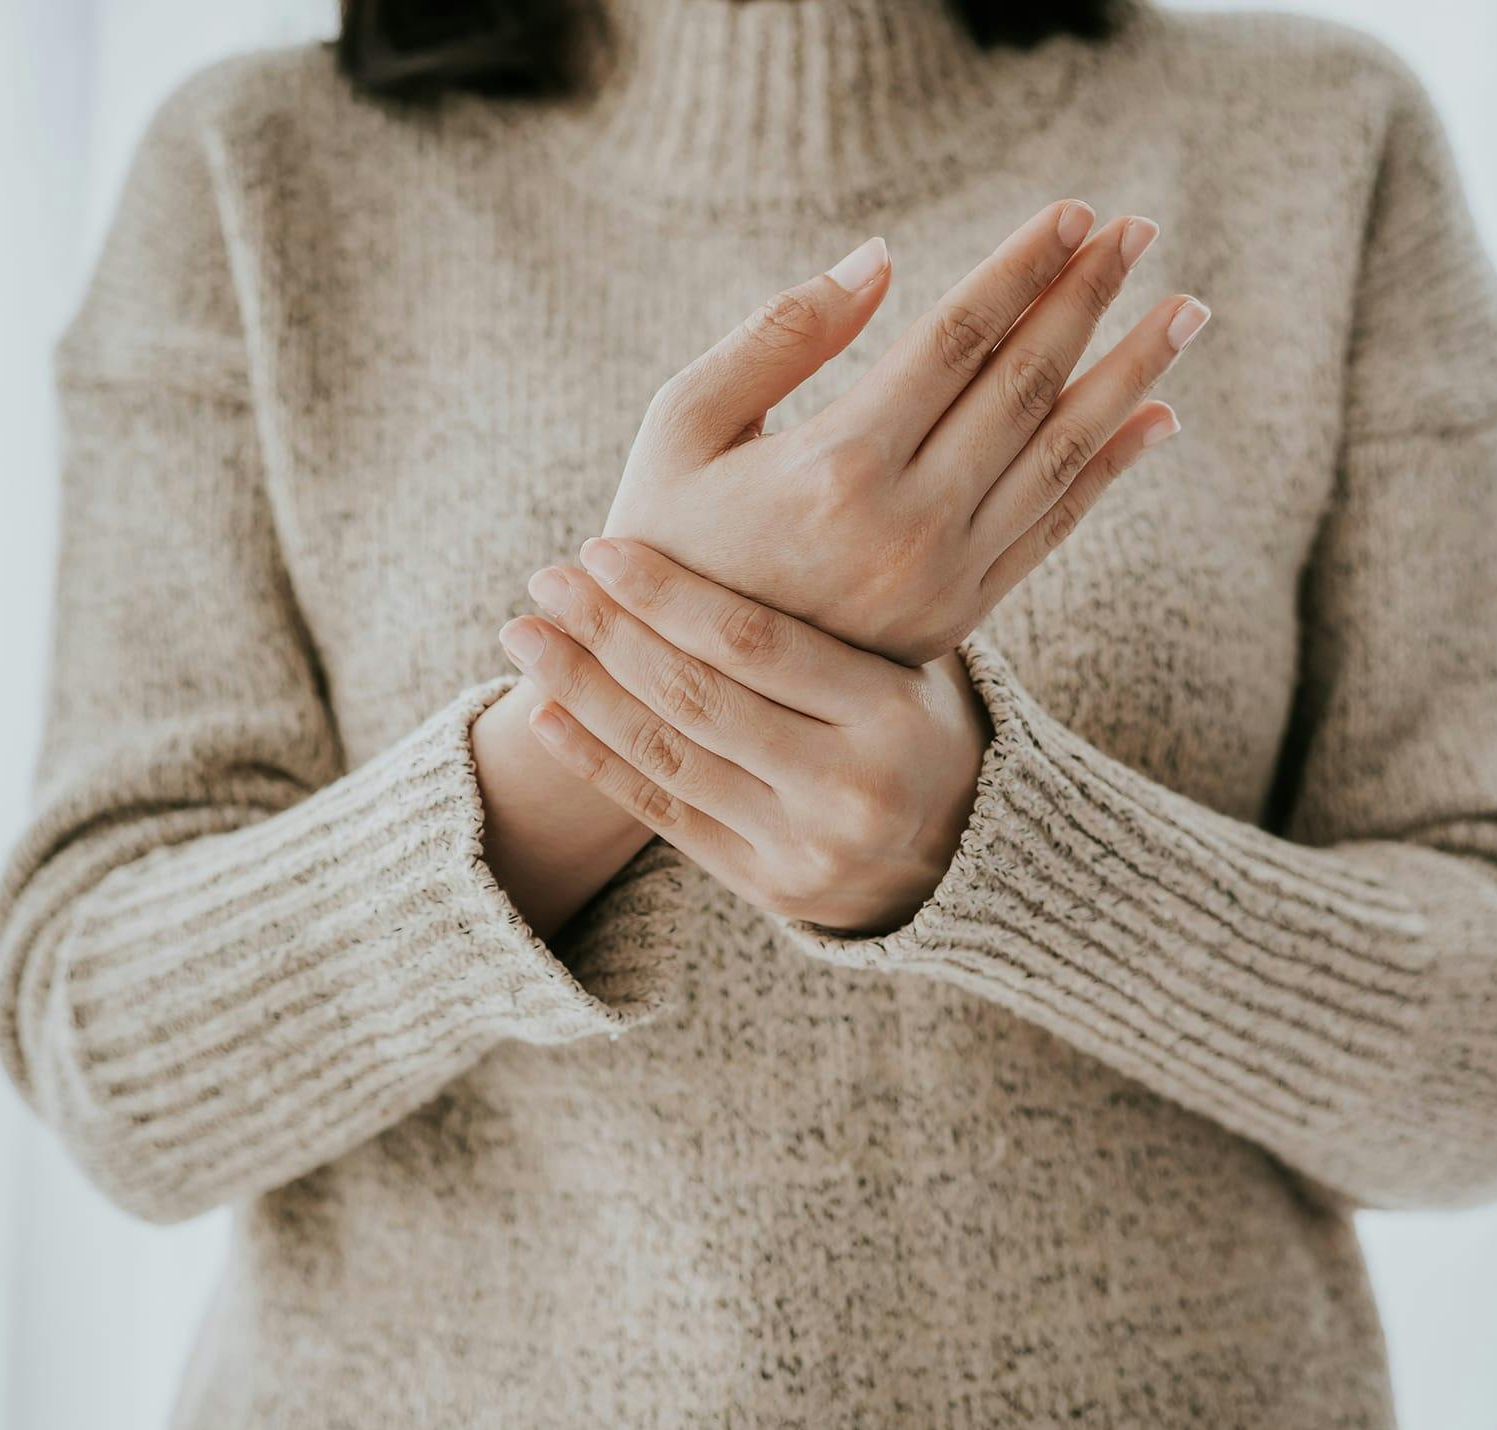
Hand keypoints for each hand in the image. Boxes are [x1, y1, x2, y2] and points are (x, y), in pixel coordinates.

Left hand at [497, 539, 989, 934]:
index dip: (667, 594)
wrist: (971, 855)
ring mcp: (806, 846)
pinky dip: (596, 764)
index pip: (756, 643)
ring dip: (583, 691)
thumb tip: (745, 474)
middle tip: (545, 577)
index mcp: (891, 713)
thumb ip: (835, 601)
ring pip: (669, 758)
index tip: (602, 547)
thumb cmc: (918, 719)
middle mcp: (850, 788)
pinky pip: (665, 818)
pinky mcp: (770, 888)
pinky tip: (545, 716)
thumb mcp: (910, 656)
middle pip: (699, 698)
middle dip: (609, 632)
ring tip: (525, 635)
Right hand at [602, 198, 1204, 664]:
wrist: (673, 690)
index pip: (958, 341)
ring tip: (1182, 310)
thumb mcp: (682, 425)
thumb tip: (884, 257)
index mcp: (837, 467)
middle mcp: (908, 526)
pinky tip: (1155, 418)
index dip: (1022, 269)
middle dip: (1089, 298)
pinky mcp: (957, 617)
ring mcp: (943, 579)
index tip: (1077, 210)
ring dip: (1129, 375)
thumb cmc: (659, 537)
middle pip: (1024, 387)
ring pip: (1060, 456)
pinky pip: (1052, 529)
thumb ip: (779, 336)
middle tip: (1143, 229)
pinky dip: (1109, 470)